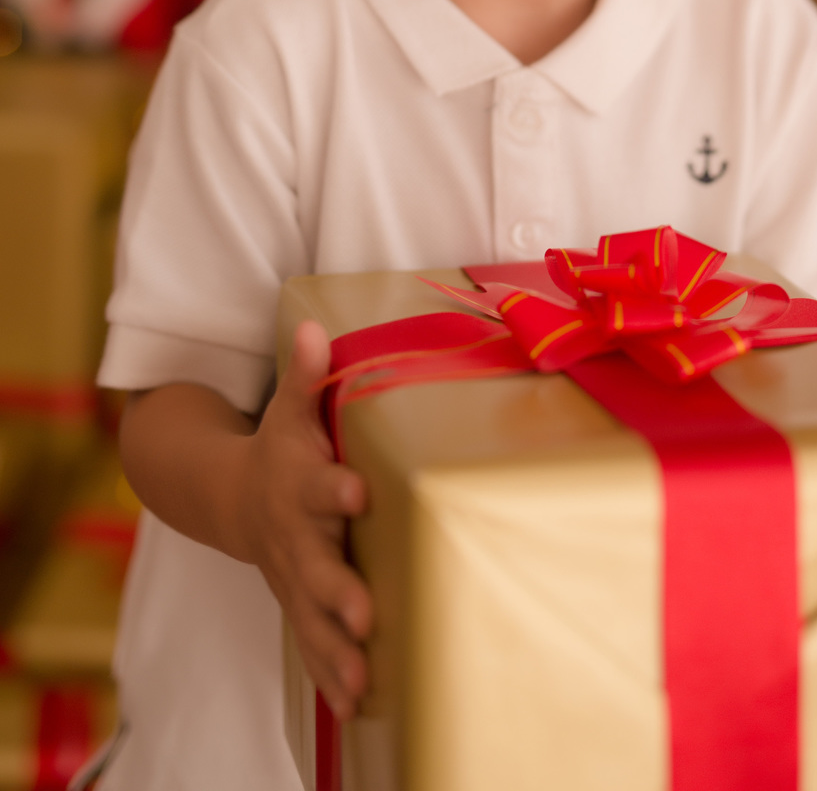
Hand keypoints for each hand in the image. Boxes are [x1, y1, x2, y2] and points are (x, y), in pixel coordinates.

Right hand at [236, 321, 371, 719]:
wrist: (233, 497)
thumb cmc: (281, 448)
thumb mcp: (293, 410)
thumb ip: (307, 375)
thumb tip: (316, 328)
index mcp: (299, 483)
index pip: (319, 483)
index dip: (336, 486)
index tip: (358, 490)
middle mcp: (296, 536)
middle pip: (317, 565)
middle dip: (339, 591)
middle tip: (365, 614)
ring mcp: (294, 576)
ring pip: (314, 617)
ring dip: (337, 650)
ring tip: (363, 682)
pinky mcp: (300, 604)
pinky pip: (314, 644)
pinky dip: (331, 675)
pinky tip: (358, 706)